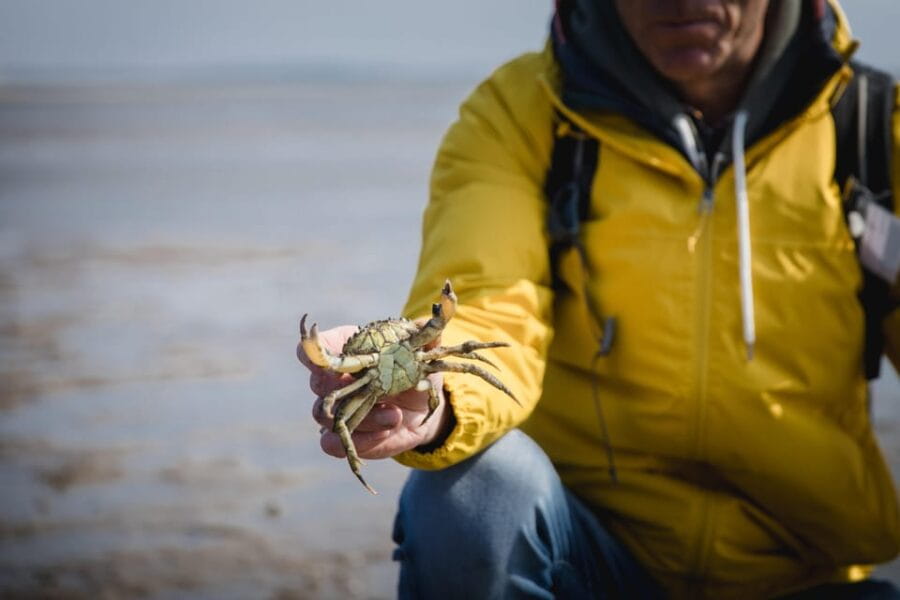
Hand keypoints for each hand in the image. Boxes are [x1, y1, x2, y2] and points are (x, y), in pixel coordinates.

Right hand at [296, 323, 450, 460]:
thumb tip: (426, 323)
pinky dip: (361, 440)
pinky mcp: (345, 436)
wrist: (421, 406)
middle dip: (345, 391)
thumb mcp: (422, 353)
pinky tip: (386, 432)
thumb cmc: (413, 369)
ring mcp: (335, 410)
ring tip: (395, 416)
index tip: (337, 361)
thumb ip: (425, 336)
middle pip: (317, 385)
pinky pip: (331, 444)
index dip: (315, 355)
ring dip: (363, 418)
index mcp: (345, 351)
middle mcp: (334, 380)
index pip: (311, 351)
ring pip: (326, 417)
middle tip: (378, 392)